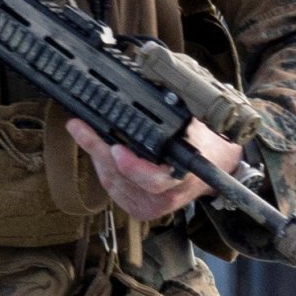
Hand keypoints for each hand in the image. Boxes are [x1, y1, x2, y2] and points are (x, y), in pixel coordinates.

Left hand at [69, 114, 237, 224]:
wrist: (216, 168)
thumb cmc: (202, 143)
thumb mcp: (194, 123)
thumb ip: (173, 111)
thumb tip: (152, 85)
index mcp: (183, 176)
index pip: (153, 179)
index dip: (131, 166)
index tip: (115, 148)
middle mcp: (166, 195)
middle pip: (123, 177)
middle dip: (98, 149)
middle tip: (80, 127)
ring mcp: (152, 206)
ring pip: (113, 182)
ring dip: (97, 156)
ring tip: (83, 131)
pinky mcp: (140, 210)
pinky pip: (113, 188)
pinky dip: (103, 167)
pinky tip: (97, 150)